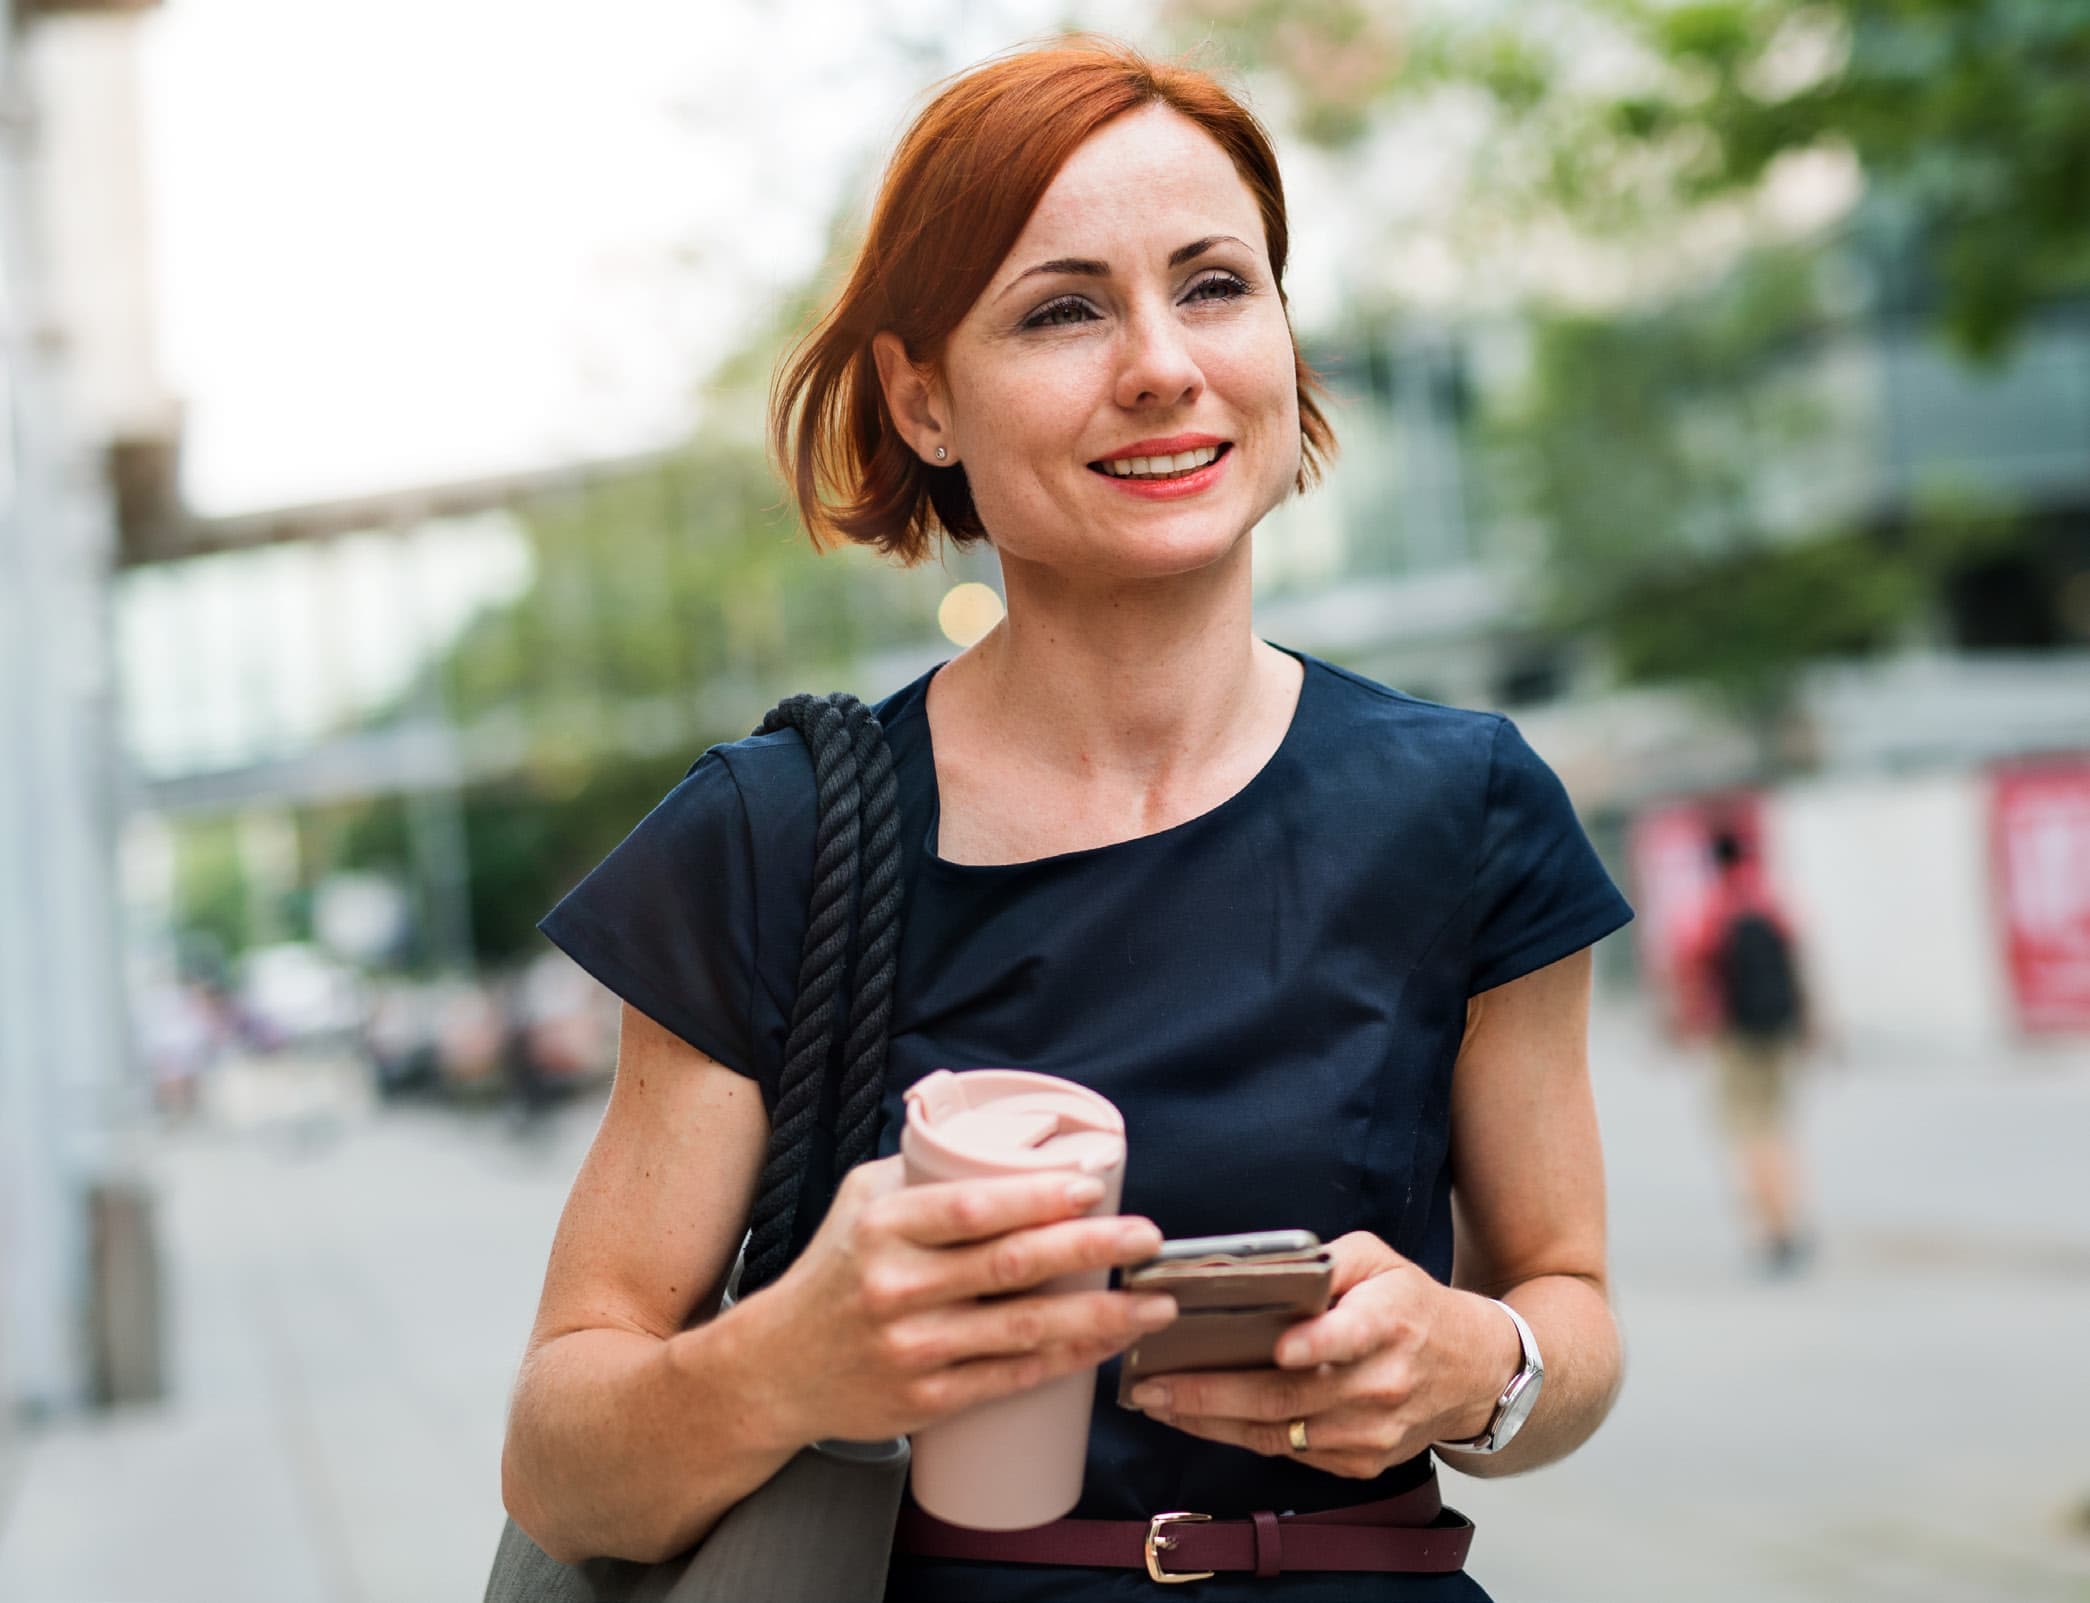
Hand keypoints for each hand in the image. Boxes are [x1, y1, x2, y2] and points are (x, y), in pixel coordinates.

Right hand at [729, 1156, 1175, 1446]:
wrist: (775, 1370)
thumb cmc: (832, 1274)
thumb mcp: (860, 1201)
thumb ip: (925, 1169)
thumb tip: (1006, 1138)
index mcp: (884, 1228)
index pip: (970, 1209)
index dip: (1036, 1197)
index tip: (1092, 1187)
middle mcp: (897, 1288)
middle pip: (1011, 1266)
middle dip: (1091, 1248)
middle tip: (1148, 1237)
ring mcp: (913, 1350)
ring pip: (1023, 1329)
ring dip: (1100, 1315)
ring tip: (1153, 1302)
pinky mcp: (927, 1400)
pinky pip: (1011, 1379)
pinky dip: (1066, 1361)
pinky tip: (1108, 1346)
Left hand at [1124, 1232, 1518, 1478]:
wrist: (1473, 1372)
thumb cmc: (1411, 1305)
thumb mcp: (1379, 1260)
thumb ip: (1324, 1260)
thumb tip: (1259, 1271)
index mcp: (1391, 1322)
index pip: (1354, 1334)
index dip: (1318, 1343)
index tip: (1279, 1347)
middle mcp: (1382, 1383)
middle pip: (1290, 1396)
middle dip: (1213, 1392)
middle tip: (1154, 1384)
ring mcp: (1371, 1431)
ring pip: (1279, 1432)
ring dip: (1211, 1421)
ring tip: (1158, 1401)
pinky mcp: (1360, 1461)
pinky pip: (1288, 1452)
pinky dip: (1238, 1436)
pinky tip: (1198, 1418)